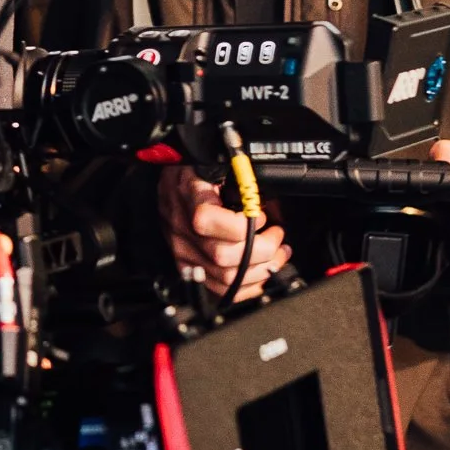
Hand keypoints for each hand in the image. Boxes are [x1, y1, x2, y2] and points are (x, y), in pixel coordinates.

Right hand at [156, 160, 288, 300]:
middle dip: (262, 251)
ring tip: (277, 253)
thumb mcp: (213, 161)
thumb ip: (237, 174)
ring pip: (225, 278)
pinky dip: (245, 286)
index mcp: (187, 197)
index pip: (208, 222)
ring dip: (260, 269)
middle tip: (277, 237)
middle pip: (222, 257)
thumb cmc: (194, 169)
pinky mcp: (188, 265)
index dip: (244, 225)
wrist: (171, 180)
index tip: (263, 216)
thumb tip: (264, 193)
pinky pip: (217, 288)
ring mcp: (184, 252)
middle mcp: (181, 229)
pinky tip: (261, 272)